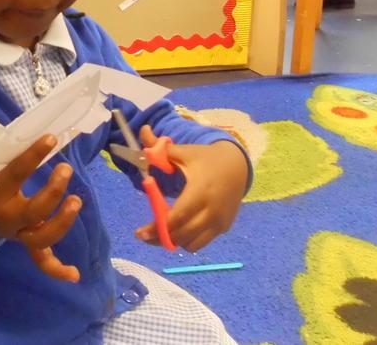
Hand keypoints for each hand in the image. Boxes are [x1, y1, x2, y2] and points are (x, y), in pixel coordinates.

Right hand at [0, 134, 81, 281]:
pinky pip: (41, 260)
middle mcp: (6, 217)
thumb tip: (20, 132)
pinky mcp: (25, 242)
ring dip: (62, 222)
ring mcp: (17, 233)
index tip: (50, 138)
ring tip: (76, 200)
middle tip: (65, 168)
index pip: (14, 173)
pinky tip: (75, 275)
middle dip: (53, 191)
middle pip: (34, 210)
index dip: (33, 155)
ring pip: (42, 237)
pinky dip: (56, 269)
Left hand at [135, 127, 247, 251]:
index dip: (158, 228)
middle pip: (182, 235)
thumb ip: (160, 148)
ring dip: (174, 241)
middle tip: (142, 234)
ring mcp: (219, 222)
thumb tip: (143, 132)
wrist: (238, 167)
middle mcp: (212, 210)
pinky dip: (187, 241)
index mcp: (200, 191)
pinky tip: (177, 231)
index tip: (139, 233)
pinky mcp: (223, 228)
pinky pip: (202, 242)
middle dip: (159, 237)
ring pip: (191, 244)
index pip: (178, 217)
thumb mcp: (184, 152)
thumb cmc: (206, 159)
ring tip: (159, 232)